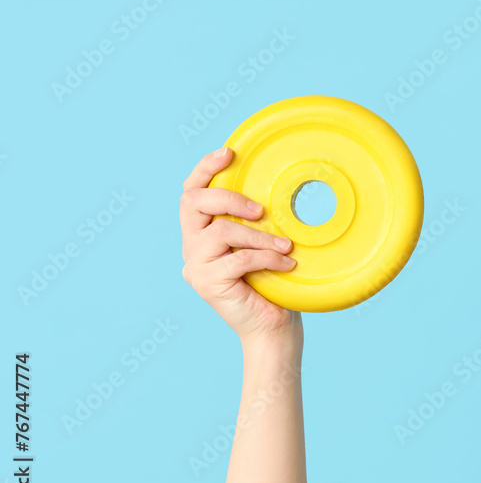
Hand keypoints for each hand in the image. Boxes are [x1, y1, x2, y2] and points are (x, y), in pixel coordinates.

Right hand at [180, 147, 301, 345]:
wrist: (272, 328)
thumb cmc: (274, 284)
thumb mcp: (265, 244)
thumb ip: (257, 221)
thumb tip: (277, 189)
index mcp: (201, 232)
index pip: (191, 192)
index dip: (205, 168)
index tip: (229, 153)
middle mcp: (191, 246)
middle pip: (194, 202)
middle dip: (230, 199)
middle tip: (261, 210)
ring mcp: (195, 266)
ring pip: (222, 232)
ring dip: (259, 236)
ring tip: (286, 247)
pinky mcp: (206, 284)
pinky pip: (238, 259)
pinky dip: (267, 259)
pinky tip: (287, 266)